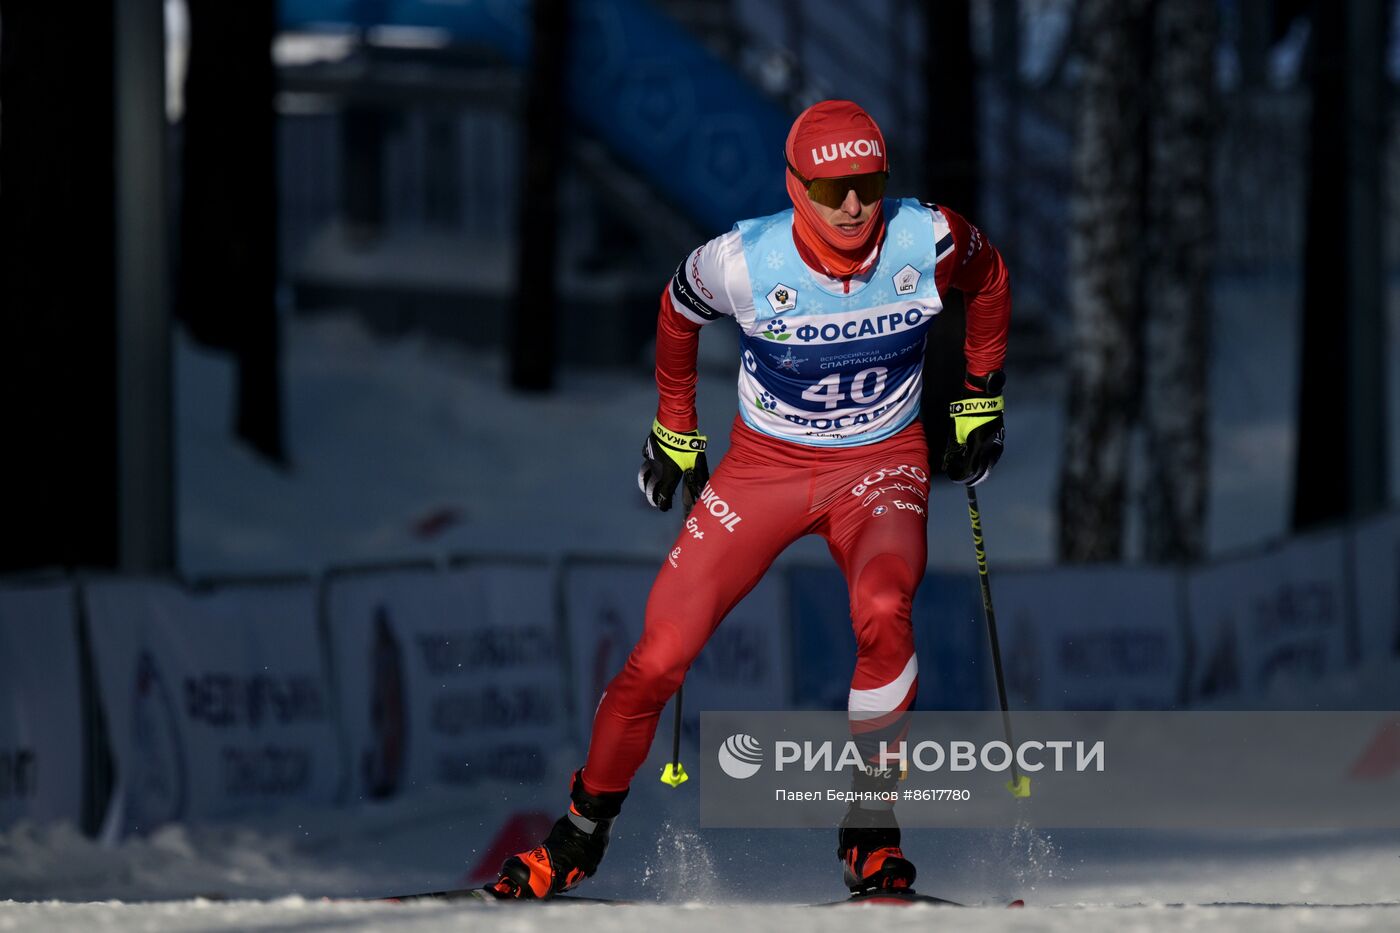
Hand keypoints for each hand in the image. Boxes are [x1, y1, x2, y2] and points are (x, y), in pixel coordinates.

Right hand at [638, 419, 708, 511]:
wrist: (675, 426)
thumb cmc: (688, 446)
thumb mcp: (697, 462)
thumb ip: (700, 476)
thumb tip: (705, 488)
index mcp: (669, 476)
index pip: (664, 494)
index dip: (664, 503)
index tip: (664, 508)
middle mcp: (657, 470)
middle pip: (651, 487)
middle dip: (652, 497)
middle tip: (654, 502)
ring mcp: (650, 459)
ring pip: (645, 474)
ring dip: (645, 483)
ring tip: (645, 487)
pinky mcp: (648, 448)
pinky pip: (647, 459)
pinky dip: (648, 464)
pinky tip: (650, 463)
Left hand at [943, 371, 1004, 485]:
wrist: (983, 397)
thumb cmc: (968, 412)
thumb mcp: (957, 430)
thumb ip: (955, 447)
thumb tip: (951, 458)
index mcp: (979, 446)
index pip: (971, 468)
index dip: (962, 475)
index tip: (955, 476)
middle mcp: (991, 447)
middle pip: (982, 469)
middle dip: (972, 475)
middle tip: (963, 476)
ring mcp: (997, 442)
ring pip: (990, 462)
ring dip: (980, 468)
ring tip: (970, 469)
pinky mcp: (1000, 437)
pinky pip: (993, 454)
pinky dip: (986, 459)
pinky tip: (979, 459)